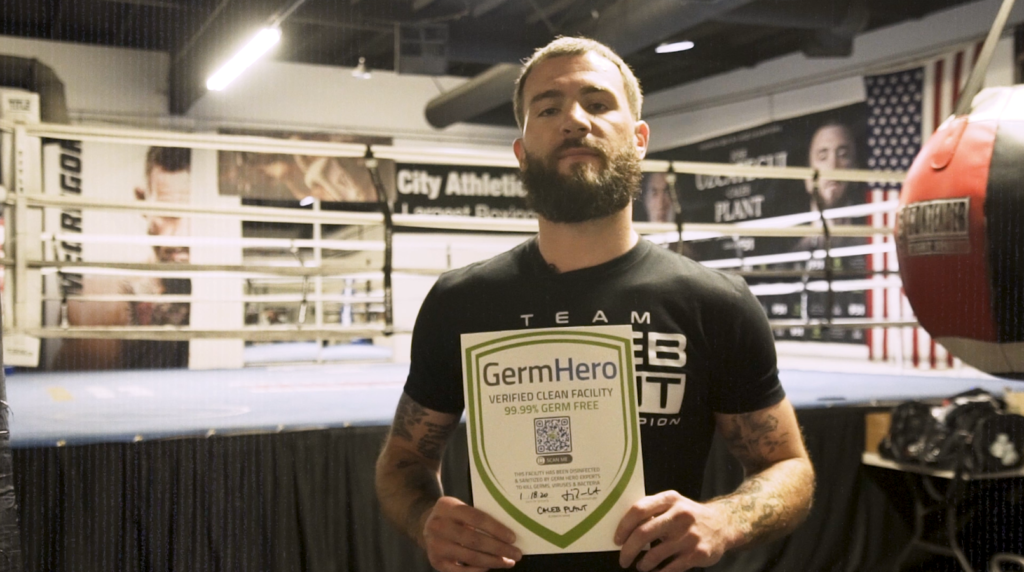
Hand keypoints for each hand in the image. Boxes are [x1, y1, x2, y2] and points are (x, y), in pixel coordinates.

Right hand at [422, 496, 522, 571]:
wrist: (423, 524)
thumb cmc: (451, 516)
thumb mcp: (459, 507)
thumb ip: (477, 516)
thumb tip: (506, 533)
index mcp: (448, 507)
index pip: (477, 518)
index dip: (496, 529)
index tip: (513, 538)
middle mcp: (439, 526)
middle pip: (474, 540)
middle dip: (499, 549)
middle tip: (516, 554)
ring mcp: (435, 545)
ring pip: (469, 557)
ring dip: (492, 561)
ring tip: (508, 562)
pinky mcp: (435, 562)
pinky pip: (460, 571)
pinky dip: (477, 570)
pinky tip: (489, 567)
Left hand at [614, 491, 735, 571]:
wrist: (724, 524)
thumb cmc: (689, 515)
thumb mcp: (673, 505)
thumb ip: (653, 512)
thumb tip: (624, 529)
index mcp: (670, 500)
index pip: (639, 510)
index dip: (623, 526)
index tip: (617, 539)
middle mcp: (680, 515)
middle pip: (643, 533)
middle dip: (628, 550)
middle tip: (623, 559)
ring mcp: (690, 535)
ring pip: (654, 554)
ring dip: (643, 564)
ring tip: (641, 566)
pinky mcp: (698, 553)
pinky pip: (670, 568)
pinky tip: (656, 571)